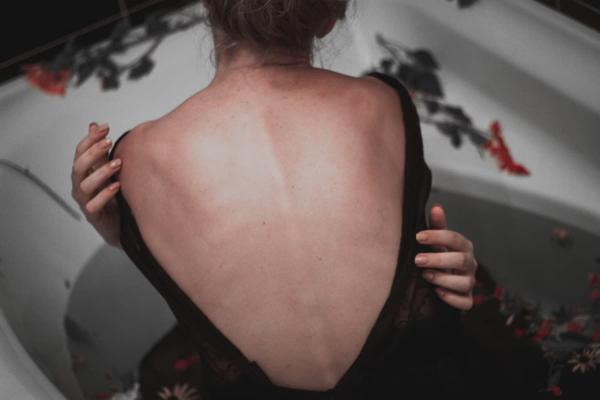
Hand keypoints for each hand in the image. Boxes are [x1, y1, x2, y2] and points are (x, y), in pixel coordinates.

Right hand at [71, 122, 121, 247]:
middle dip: (93, 152)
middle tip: (109, 142)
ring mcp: (84, 201)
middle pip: (79, 166)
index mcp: (82, 173)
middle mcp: (80, 186)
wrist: (120, 224)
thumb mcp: (107, 169)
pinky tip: (117, 186)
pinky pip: (94, 205)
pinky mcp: (93, 215)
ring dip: (101, 172)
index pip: (80, 152)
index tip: (105, 128)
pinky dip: (104, 194)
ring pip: (85, 185)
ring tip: (118, 163)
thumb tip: (95, 125)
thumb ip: (101, 151)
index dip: (90, 139)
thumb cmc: (112, 195)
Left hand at [414, 203, 477, 310]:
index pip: (455, 238)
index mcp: (464, 247)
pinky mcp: (467, 300)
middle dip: (438, 259)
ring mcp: (470, 283)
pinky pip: (465, 302)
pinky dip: (452, 298)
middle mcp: (470, 264)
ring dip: (444, 279)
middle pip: (461, 260)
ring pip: (464, 282)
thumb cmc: (440, 257)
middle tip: (417, 260)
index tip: (418, 237)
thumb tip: (436, 207)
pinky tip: (438, 293)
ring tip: (425, 275)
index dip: (437, 236)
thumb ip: (437, 226)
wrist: (445, 283)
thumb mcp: (438, 242)